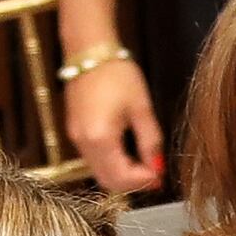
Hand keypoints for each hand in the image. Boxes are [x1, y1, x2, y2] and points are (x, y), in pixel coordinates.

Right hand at [67, 51, 164, 197]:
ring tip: (144, 163)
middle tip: (154, 173)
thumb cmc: (117, 74)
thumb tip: (157, 167)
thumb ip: (150, 142)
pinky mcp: (74, 131)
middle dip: (132, 183)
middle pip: (107, 181)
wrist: (90, 52)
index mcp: (100, 137)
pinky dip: (111, 164)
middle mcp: (83, 143)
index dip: (143, 181)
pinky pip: (93, 159)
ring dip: (121, 175)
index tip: (160, 176)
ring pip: (99, 172)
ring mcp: (76, 138)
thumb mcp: (141, 109)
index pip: (121, 177)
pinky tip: (127, 153)